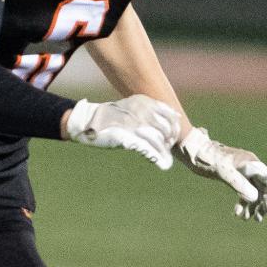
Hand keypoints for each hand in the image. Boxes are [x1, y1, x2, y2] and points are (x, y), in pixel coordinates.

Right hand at [64, 95, 179, 169]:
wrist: (89, 121)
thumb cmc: (112, 116)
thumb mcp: (133, 107)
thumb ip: (152, 111)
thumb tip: (177, 117)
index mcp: (144, 102)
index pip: (170, 115)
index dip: (174, 128)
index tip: (171, 137)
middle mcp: (140, 110)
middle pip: (166, 128)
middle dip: (169, 140)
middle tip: (165, 148)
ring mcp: (133, 123)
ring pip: (158, 140)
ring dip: (163, 151)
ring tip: (163, 158)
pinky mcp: (127, 136)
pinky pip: (148, 148)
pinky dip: (158, 158)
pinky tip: (164, 164)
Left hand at [174, 126, 266, 219]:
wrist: (192, 150)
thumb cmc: (207, 158)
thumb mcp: (223, 172)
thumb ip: (239, 184)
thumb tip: (255, 198)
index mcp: (250, 163)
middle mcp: (249, 166)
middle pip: (262, 187)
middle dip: (261, 204)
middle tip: (258, 219)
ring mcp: (241, 171)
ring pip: (252, 191)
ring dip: (251, 205)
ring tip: (245, 219)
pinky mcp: (232, 176)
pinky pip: (242, 190)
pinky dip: (241, 202)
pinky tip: (235, 212)